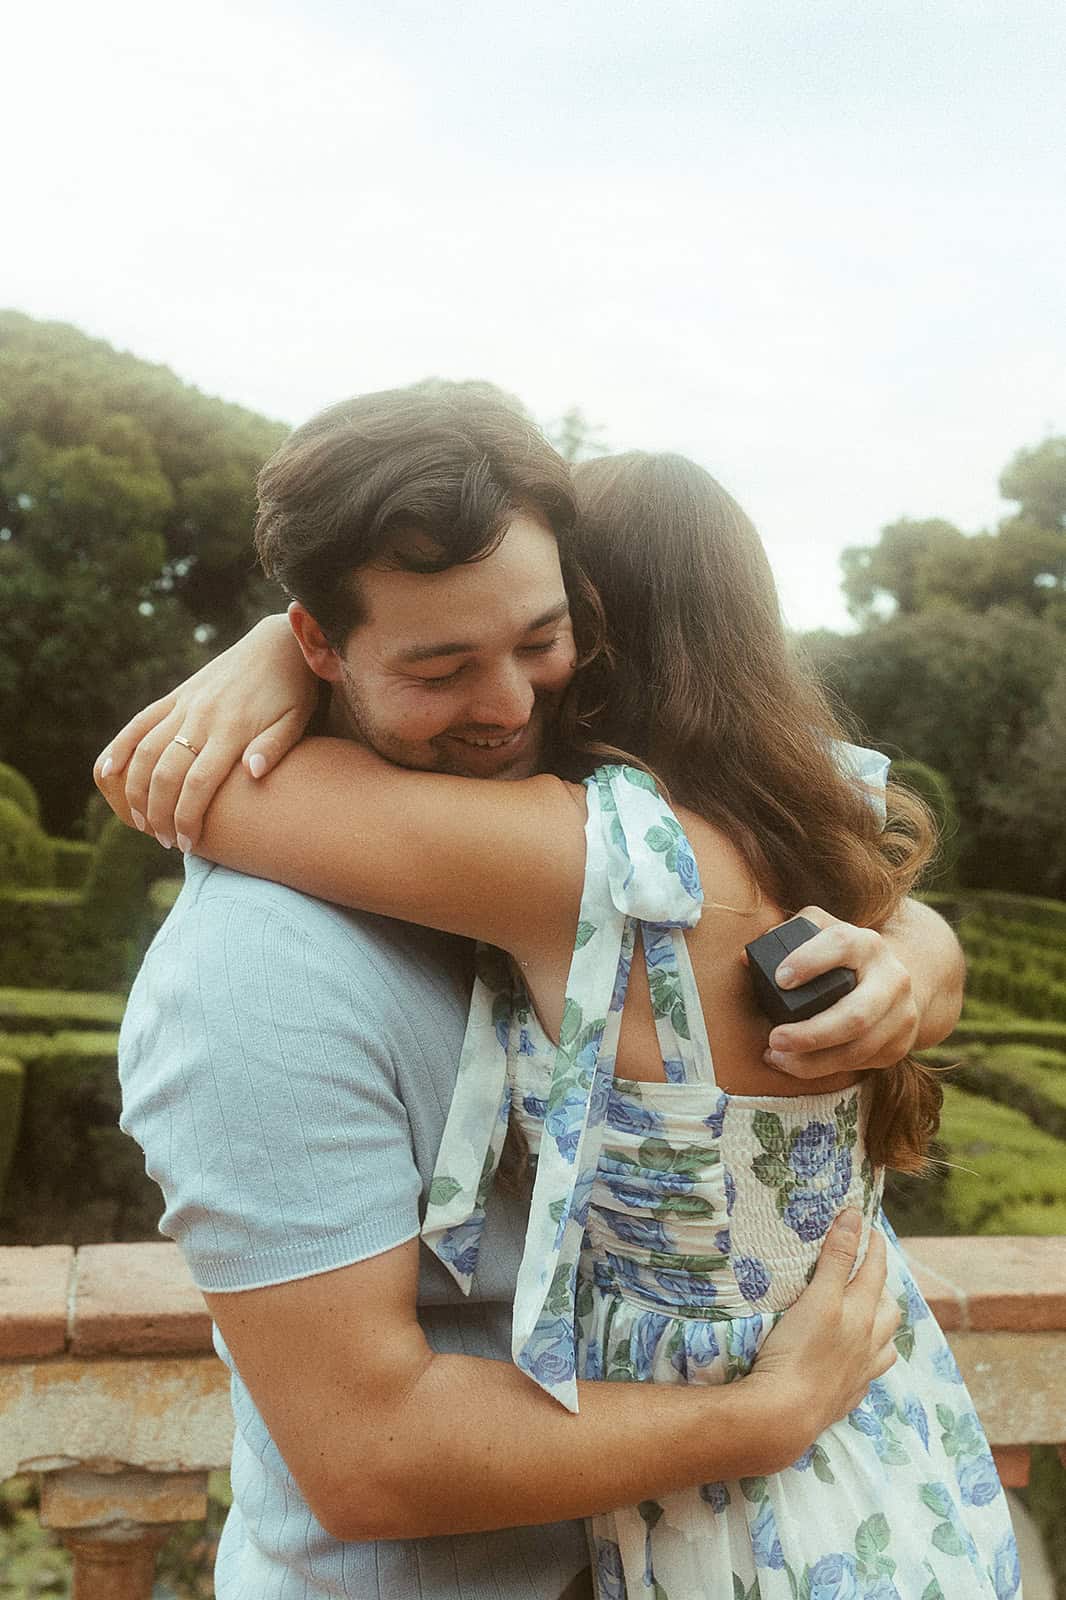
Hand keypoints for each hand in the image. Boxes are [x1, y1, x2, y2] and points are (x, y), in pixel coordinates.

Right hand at [93, 612, 318, 850]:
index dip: (187, 818)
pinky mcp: (177, 695)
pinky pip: (140, 722)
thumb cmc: (294, 691)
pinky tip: (107, 773)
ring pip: (146, 751)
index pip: (198, 784)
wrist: (279, 644)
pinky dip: (120, 747)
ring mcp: (185, 704)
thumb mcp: (297, 719)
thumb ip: (276, 746)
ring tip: (140, 821)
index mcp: (233, 729)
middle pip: (166, 773)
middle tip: (165, 841)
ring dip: (136, 790)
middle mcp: (202, 717)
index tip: (188, 844)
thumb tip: (254, 773)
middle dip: (160, 813)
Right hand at [752, 1212, 898, 1458]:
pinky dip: (867, 1360)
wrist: (785, 1414)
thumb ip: (836, 1258)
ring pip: (885, 1346)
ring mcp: (860, 1374)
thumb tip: (854, 1218)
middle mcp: (869, 1344)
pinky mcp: (846, 1397)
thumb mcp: (817, 1297)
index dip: (873, 1246)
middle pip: (889, 1310)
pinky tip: (854, 1359)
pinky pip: (869, 1375)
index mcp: (862, 1315)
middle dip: (883, 1287)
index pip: (875, 1271)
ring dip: (882, 1327)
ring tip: (869, 1315)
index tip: (869, 1227)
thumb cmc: (798, 1351)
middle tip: (867, 1272)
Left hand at [760, 906, 918, 1079]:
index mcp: (866, 944)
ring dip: (813, 1061)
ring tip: (777, 1057)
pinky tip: (797, 1065)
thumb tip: (746, 959)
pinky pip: (860, 1064)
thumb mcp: (820, 934)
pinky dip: (824, 1069)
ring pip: (858, 1048)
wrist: (894, 980)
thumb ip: (785, 937)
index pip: (840, 945)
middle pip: (855, 1015)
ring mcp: (901, 1014)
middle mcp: (892, 977)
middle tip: (774, 1038)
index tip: (780, 979)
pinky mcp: (899, 1044)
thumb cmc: (842, 957)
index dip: (809, 961)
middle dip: (811, 1034)